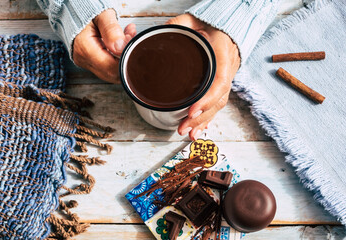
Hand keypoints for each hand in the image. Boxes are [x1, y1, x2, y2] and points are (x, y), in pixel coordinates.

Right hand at [73, 9, 136, 82]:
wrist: (73, 10)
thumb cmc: (86, 10)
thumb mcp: (101, 15)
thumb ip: (112, 30)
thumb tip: (120, 47)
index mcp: (84, 48)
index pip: (110, 67)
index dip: (125, 60)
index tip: (131, 45)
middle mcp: (84, 59)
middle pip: (111, 73)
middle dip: (126, 59)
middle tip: (130, 39)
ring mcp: (86, 62)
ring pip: (111, 71)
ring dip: (124, 57)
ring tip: (127, 37)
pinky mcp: (90, 62)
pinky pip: (107, 66)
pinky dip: (118, 57)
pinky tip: (121, 42)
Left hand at [166, 14, 240, 139]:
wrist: (223, 24)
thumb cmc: (206, 23)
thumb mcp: (189, 21)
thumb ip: (174, 28)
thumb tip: (154, 40)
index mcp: (222, 53)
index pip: (219, 80)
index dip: (207, 99)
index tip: (192, 111)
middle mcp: (227, 68)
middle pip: (219, 99)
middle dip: (201, 117)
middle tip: (183, 127)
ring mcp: (225, 77)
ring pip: (218, 105)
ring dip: (204, 121)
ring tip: (189, 134)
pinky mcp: (220, 84)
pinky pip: (216, 103)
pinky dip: (207, 118)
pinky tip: (198, 130)